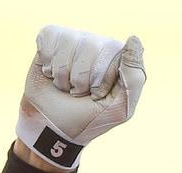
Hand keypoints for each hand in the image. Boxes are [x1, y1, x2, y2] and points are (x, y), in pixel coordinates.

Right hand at [16, 26, 145, 170]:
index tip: (97, 96)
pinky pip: (50, 36)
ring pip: (68, 41)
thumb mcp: (120, 108)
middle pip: (90, 44)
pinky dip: (47, 61)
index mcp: (117, 58)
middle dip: (80, 78)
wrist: (51, 128)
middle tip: (78, 93)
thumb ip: (134, 76)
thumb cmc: (88, 119)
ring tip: (64, 86)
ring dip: (62, 72)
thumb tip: (133, 39)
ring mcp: (74, 40)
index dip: (101, 78)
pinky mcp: (51, 39)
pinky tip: (50, 73)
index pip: (113, 51)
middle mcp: (97, 44)